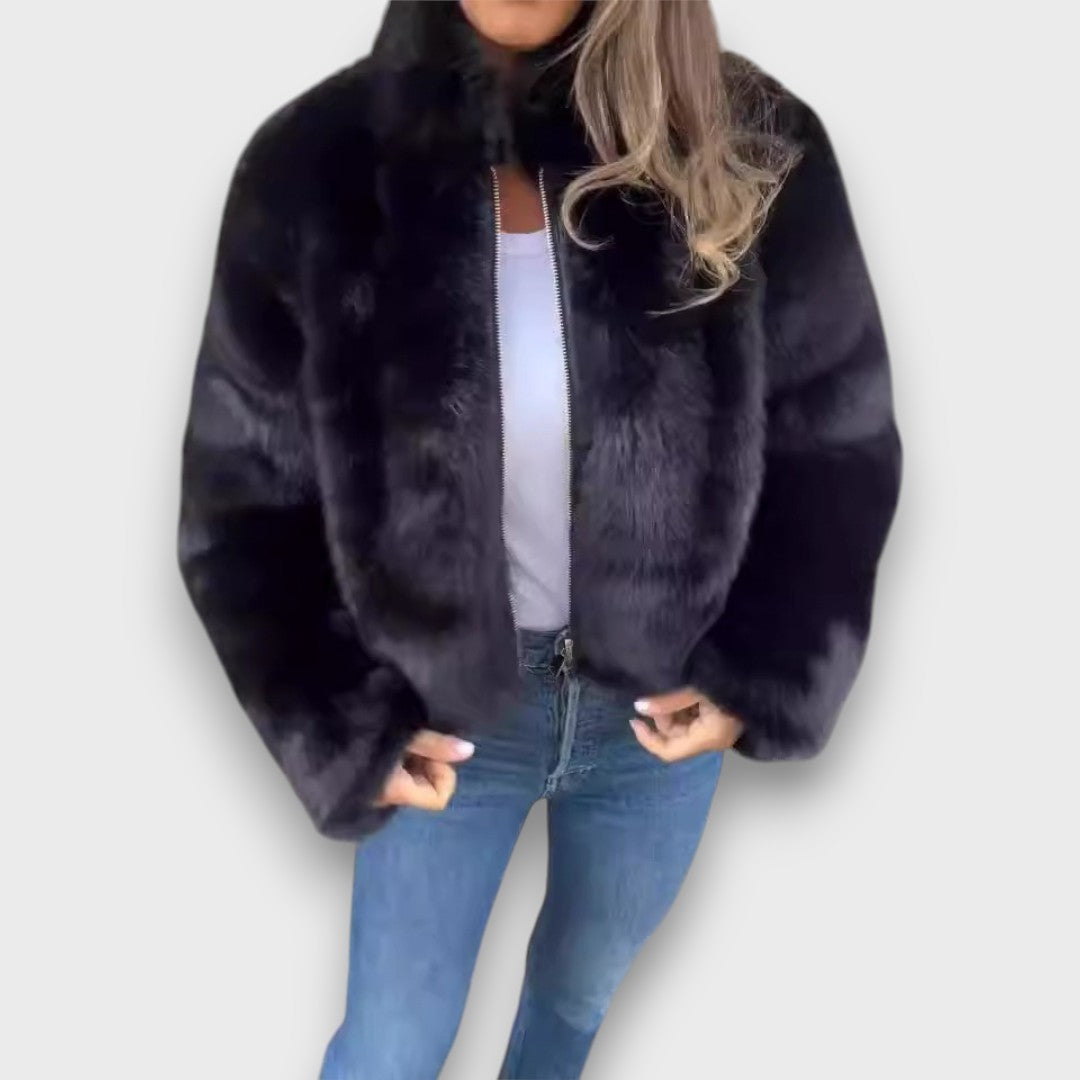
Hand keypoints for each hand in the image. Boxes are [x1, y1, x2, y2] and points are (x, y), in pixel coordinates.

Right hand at [373, 730, 474, 810]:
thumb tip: (469, 750)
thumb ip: (437, 745)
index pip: (438, 798)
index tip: (428, 751)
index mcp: (398, 792)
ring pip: (414, 780)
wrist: (317, 734)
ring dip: (416, 760)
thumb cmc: (367, 737)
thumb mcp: (406, 736)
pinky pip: (399, 775)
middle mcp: (387, 798)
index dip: (441, 773)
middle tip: (414, 740)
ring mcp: (377, 791)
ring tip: (402, 739)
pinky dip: (403, 760)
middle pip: (427, 787)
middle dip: (429, 763)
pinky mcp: (370, 780)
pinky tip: (394, 742)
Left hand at [629, 687, 744, 761]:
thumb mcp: (696, 689)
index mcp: (709, 737)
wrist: (765, 673)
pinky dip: (684, 706)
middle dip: (662, 717)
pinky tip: (686, 689)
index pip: (670, 751)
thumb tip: (640, 706)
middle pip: (675, 737)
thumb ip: (668, 701)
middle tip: (659, 692)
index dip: (648, 739)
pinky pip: (695, 719)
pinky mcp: (721, 719)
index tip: (633, 720)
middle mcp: (713, 739)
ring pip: (684, 726)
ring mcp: (718, 730)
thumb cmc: (732, 680)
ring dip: (673, 709)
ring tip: (677, 686)